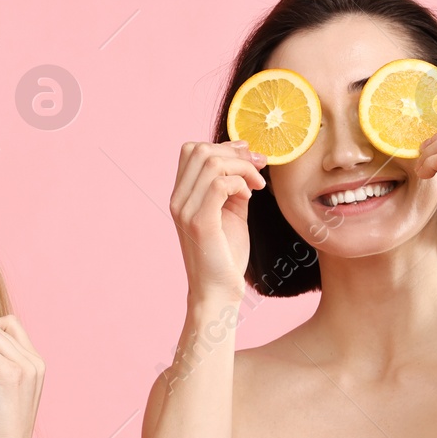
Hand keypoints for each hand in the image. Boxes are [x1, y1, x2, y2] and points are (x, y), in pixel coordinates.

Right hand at [170, 141, 264, 301]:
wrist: (218, 292)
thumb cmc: (225, 256)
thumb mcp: (231, 213)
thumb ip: (233, 187)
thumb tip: (246, 161)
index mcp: (181, 196)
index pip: (192, 150)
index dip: (224, 146)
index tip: (250, 159)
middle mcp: (178, 200)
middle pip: (200, 149)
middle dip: (235, 153)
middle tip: (259, 168)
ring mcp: (186, 211)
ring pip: (211, 162)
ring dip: (242, 168)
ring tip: (257, 185)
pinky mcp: (200, 222)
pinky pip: (219, 184)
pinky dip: (240, 183)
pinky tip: (249, 197)